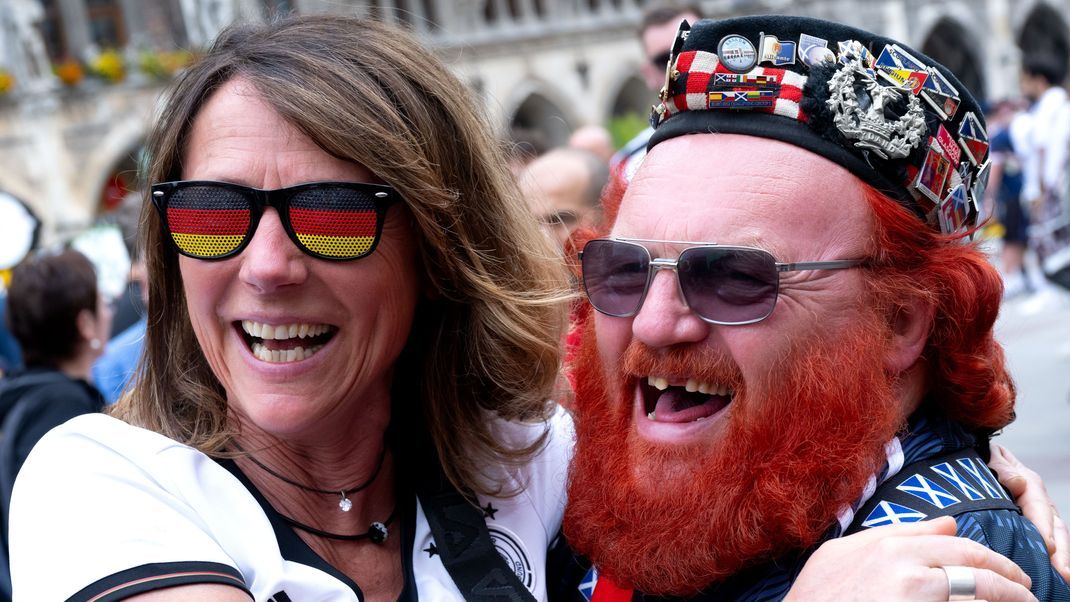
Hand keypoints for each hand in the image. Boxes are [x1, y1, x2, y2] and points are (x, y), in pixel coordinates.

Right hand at [785, 517, 1035, 600]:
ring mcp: (915, 597)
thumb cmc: (815, 595)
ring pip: (977, 592)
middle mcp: (907, 567)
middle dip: (1009, 577)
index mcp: (888, 544)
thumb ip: (893, 533)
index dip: (988, 556)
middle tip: (1026, 588)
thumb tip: (948, 524)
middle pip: (974, 565)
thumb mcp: (841, 553)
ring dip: (1007, 599)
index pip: (955, 541)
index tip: (1005, 569)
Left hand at [990, 444, 1069, 580]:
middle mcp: (1037, 501)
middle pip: (1055, 527)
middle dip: (1061, 551)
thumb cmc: (983, 460)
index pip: (1041, 507)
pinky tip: (1053, 575)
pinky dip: (1050, 558)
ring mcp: (1035, 514)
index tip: (1048, 547)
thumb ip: (1003, 468)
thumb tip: (1018, 483)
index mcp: (1029, 484)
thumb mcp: (991, 458)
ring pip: (1054, 537)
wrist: (974, 460)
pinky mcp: (1029, 525)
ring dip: (1060, 558)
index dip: (1045, 528)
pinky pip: (1043, 541)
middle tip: (1063, 573)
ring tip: (1064, 579)